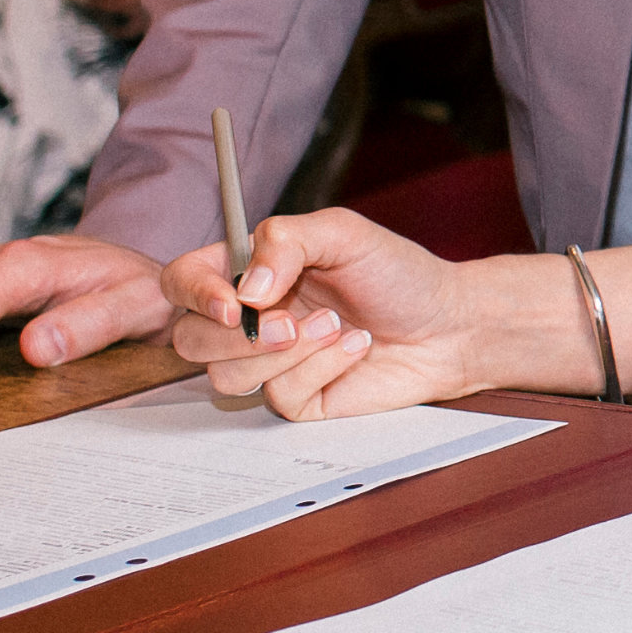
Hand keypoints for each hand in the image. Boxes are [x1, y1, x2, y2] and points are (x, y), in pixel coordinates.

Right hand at [166, 207, 469, 419]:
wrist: (447, 325)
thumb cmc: (396, 272)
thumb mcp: (342, 233)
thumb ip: (285, 242)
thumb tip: (244, 289)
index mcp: (249, 271)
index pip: (184, 281)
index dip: (194, 293)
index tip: (232, 303)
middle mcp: (251, 318)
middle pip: (191, 339)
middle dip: (238, 338)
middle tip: (290, 323)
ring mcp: (270, 363)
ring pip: (225, 377)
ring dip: (282, 355)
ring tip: (335, 326)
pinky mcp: (297, 399)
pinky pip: (279, 397)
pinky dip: (319, 370)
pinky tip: (355, 348)